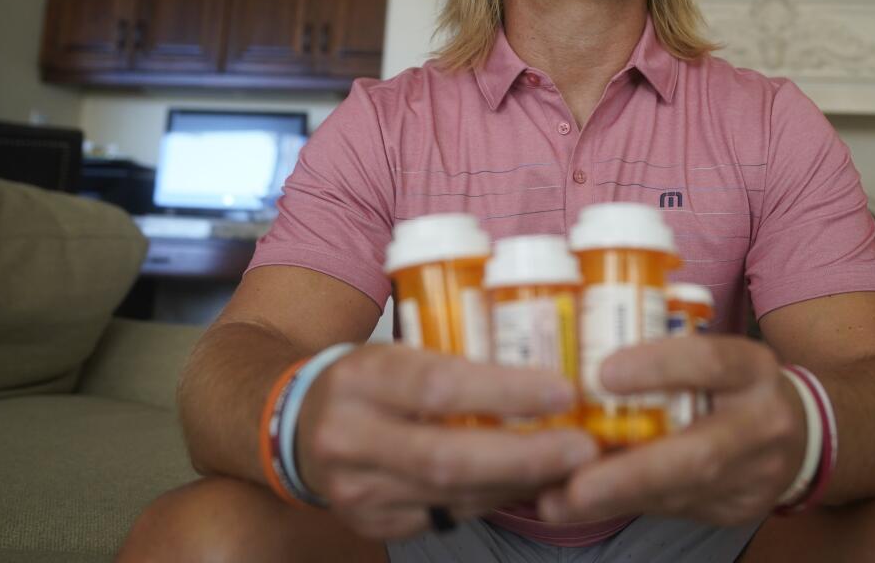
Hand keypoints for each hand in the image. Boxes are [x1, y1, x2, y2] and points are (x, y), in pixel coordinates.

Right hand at [295, 344, 598, 539]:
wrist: (292, 428)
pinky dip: (496, 499)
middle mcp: (351, 437)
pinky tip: (530, 483)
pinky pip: (449, 515)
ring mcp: (357, 490)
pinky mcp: (371, 523)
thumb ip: (455, 360)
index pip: (438, 386)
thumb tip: (546, 370)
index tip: (563, 390)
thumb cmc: (366, 378)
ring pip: (453, 494)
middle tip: (583, 447)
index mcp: (361, 377)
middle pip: (447, 456)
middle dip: (524, 455)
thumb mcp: (396, 350)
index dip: (505, 392)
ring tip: (572, 467)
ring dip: (520, 481)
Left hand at [536, 335, 806, 524]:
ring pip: (682, 492)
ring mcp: (757, 473)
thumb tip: (576, 360)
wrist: (801, 432)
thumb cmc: (732, 383)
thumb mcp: (714, 356)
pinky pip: (677, 510)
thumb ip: (662, 358)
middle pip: (699, 453)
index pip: (708, 362)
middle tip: (575, 483)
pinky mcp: (740, 507)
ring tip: (558, 500)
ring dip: (615, 498)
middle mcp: (762, 421)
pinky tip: (582, 506)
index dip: (657, 368)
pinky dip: (625, 506)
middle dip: (631, 473)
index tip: (602, 374)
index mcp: (751, 368)